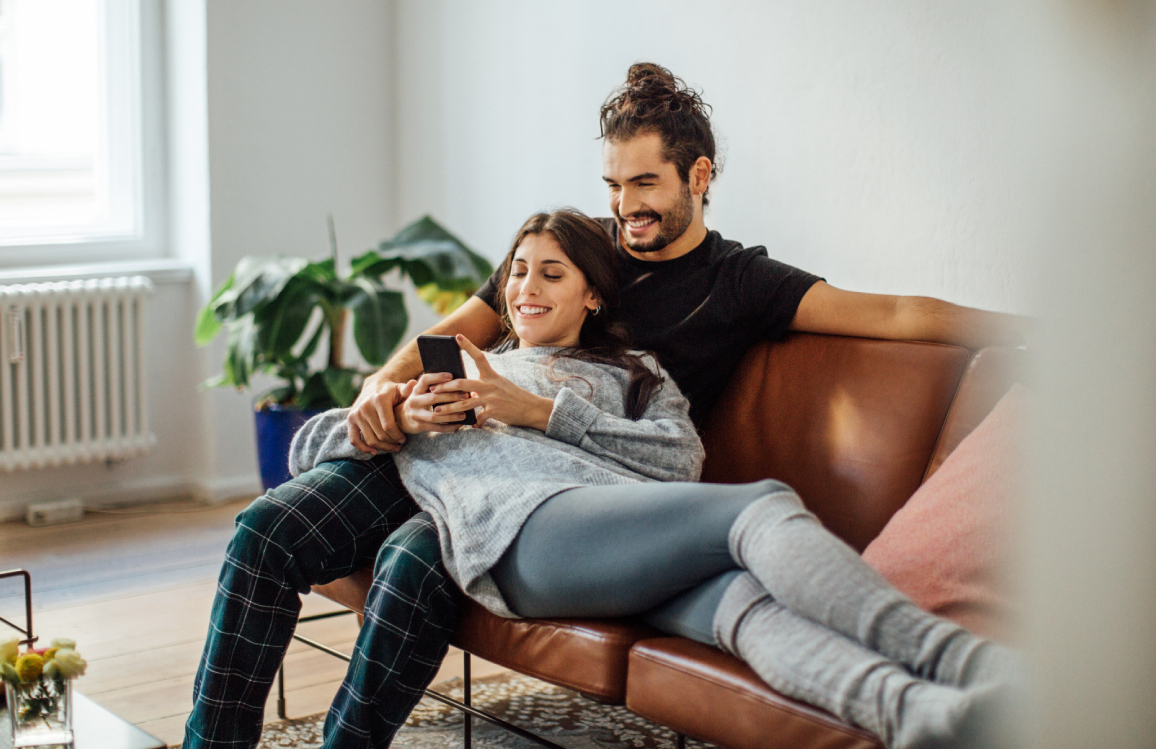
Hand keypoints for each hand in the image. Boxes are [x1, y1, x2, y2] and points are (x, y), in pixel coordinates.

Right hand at [347, 377, 408, 453]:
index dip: (397, 436)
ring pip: (370, 439)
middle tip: (400, 445)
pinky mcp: (350, 420)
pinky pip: (354, 439)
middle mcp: (365, 407)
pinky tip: (374, 452)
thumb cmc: (391, 391)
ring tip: (392, 447)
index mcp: (379, 400)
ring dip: (382, 448)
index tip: (404, 439)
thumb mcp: (400, 389)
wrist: (373, 386)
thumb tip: (414, 384)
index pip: (388, 426)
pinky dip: (363, 448)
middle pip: (380, 435)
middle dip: (392, 443)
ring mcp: (356, 414)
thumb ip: (408, 389)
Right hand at [395, 372, 475, 433]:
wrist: (400, 418)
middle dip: (451, 397)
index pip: (426, 380)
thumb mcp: (418, 391)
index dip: (438, 377)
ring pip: (436, 415)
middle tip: (466, 396)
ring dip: (452, 415)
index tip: (451, 376)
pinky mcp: (419, 426)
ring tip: (464, 414)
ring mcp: (416, 414)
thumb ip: (429, 385)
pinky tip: (459, 425)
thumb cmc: (417, 401)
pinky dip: (449, 427)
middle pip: (434, 398)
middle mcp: (414, 401)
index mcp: (416, 389)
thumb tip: (450, 377)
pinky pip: (437, 428)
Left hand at [438, 335, 553, 430]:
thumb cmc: (514, 396)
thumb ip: (483, 385)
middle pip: (462, 383)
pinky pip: (479, 418)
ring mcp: (492, 398)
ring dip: (449, 408)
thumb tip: (466, 390)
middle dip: (445, 387)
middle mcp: (490, 384)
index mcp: (491, 375)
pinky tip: (470, 426)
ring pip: (465, 403)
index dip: (467, 345)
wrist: (532, 408)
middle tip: (432, 389)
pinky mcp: (495, 411)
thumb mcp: (499, 385)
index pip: (478, 356)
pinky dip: (473, 423)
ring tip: (437, 411)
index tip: (456, 336)